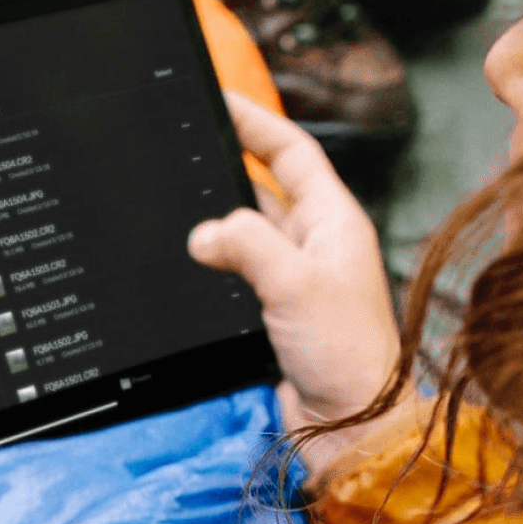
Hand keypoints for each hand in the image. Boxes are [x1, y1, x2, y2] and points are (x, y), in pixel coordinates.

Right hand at [187, 92, 412, 476]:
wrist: (352, 425)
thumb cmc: (344, 352)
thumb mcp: (295, 284)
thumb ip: (247, 245)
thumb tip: (203, 232)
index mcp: (333, 221)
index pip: (292, 153)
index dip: (256, 122)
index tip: (217, 99)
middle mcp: (316, 243)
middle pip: (265, 187)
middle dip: (226, 165)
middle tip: (180, 146)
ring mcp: (295, 279)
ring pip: (247, 232)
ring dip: (214, 218)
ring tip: (170, 199)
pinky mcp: (274, 313)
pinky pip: (238, 272)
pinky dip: (212, 261)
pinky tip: (184, 262)